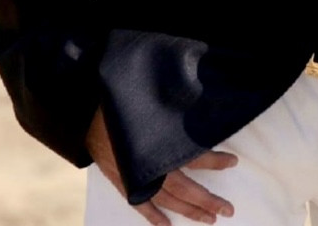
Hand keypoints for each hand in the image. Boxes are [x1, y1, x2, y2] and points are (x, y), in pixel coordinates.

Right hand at [85, 106, 238, 224]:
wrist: (85, 112)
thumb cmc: (120, 103)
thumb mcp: (150, 105)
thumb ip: (172, 115)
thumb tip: (197, 113)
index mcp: (158, 144)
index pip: (193, 157)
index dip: (214, 161)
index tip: (233, 161)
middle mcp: (148, 165)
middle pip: (184, 187)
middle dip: (207, 200)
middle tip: (228, 210)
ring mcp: (135, 177)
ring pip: (167, 200)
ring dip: (188, 211)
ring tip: (208, 219)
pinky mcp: (122, 182)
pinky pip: (141, 205)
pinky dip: (154, 217)